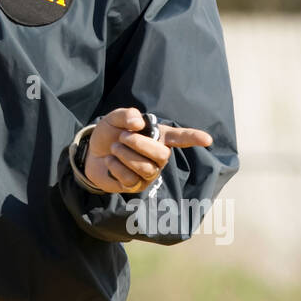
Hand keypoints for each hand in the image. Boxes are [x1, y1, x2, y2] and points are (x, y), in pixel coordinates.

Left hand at [83, 106, 211, 194]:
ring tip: (115, 148)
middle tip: (122, 137)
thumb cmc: (110, 134)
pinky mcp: (135, 186)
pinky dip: (116, 167)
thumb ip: (126, 115)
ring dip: (125, 155)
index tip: (208, 140)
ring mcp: (148, 173)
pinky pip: (130, 178)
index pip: (180, 138)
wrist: (92, 152)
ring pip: (145, 168)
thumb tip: (138, 123)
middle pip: (162, 155)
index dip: (193, 138)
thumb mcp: (114, 118)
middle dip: (140, 144)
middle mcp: (157, 157)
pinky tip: (111, 162)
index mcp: (158, 137)